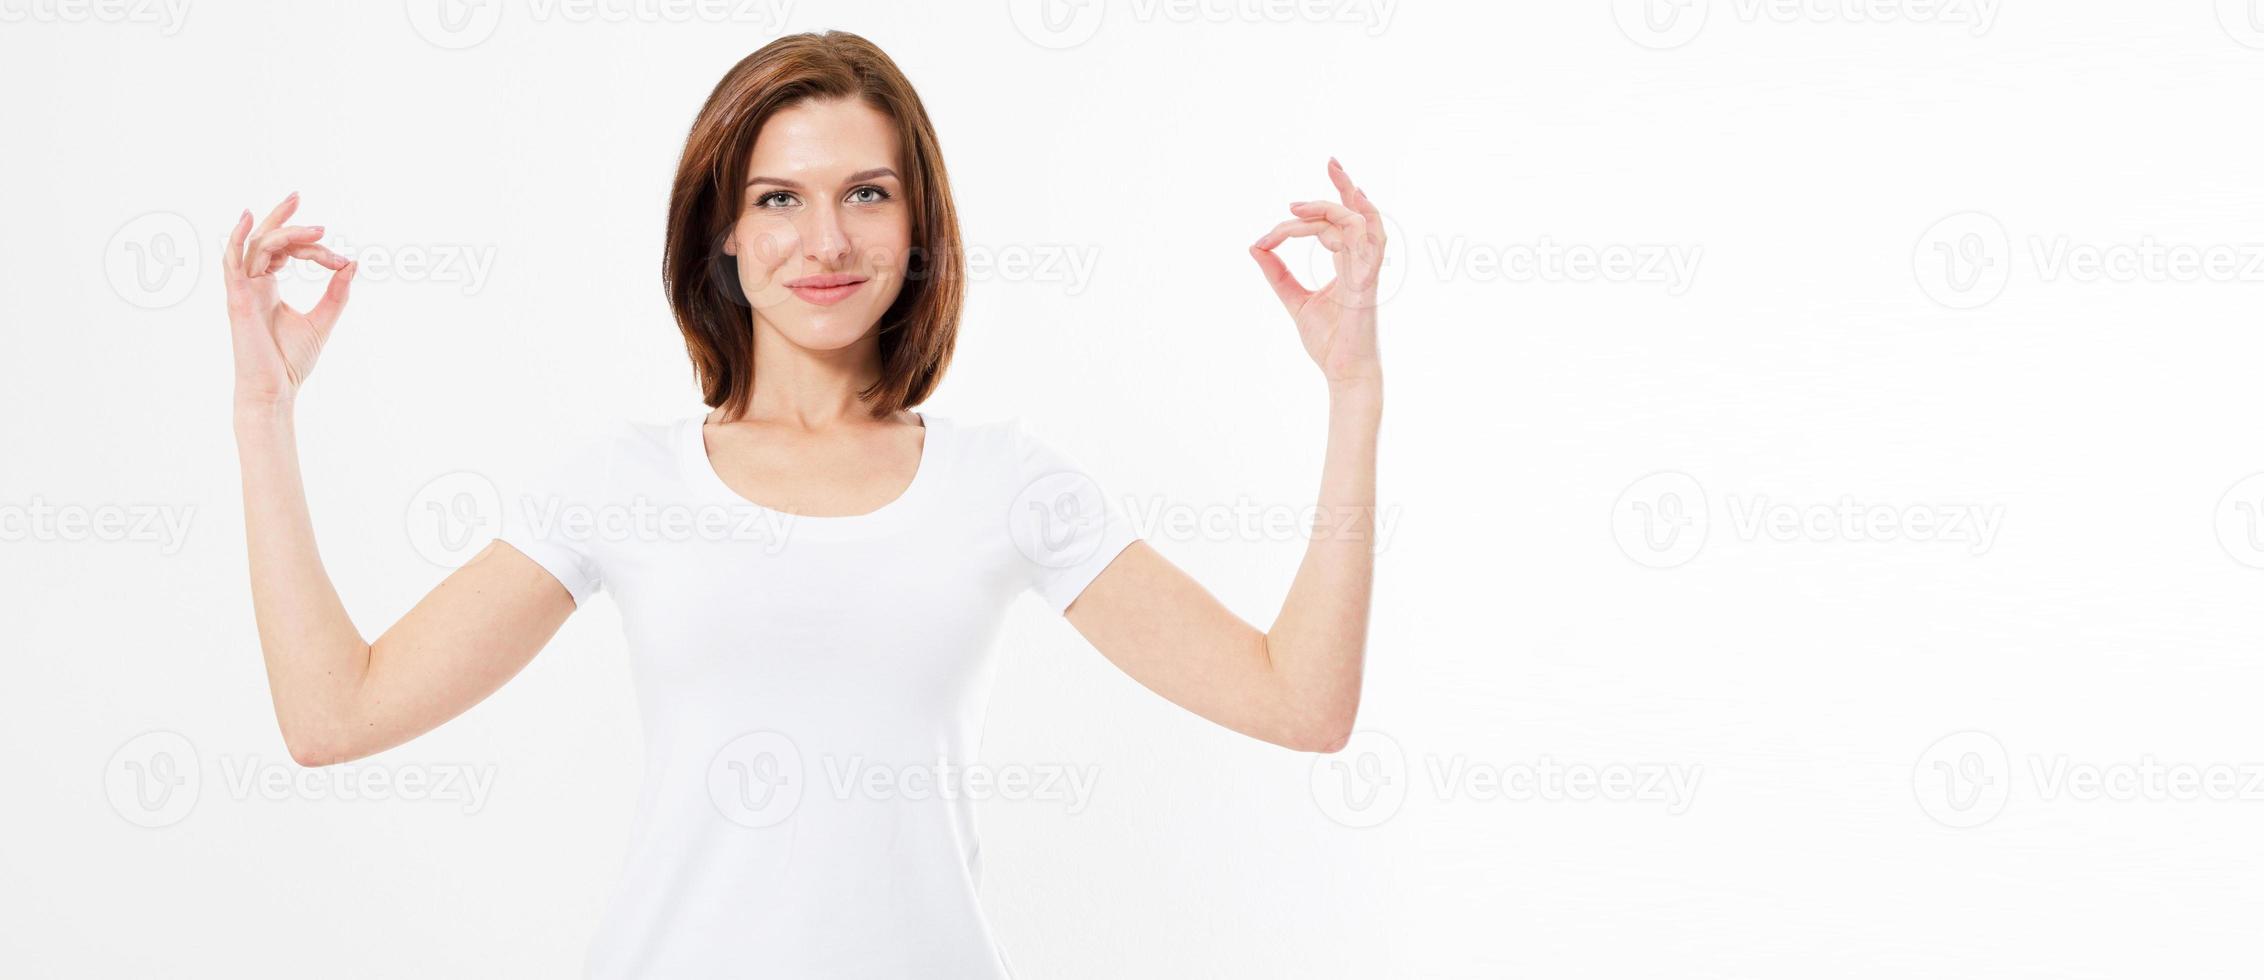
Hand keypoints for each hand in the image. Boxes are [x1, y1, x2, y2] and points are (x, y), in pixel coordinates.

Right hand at [223, 192, 355, 408]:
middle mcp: (251, 284)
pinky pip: (233, 261)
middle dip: (282, 217)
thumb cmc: (291, 361)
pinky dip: (238, 238)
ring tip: (313, 227)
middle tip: (299, 195)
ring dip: (283, 231)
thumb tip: (354, 264)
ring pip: (257, 246)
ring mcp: (242, 290)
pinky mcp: (238, 299)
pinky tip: (248, 218)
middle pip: (265, 240)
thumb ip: (337, 293)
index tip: (341, 260)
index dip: (313, 249)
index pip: (285, 252)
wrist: (276, 390)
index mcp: (267, 287)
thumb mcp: (323, 320)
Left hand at [1248, 157, 1384, 389]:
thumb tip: (1255, 247)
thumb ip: (1278, 274)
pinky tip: (1334, 211)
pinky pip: (1371, 241)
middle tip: (1301, 191)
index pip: (1329, 226)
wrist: (1343, 372)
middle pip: (1353, 213)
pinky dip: (1357, 222)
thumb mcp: (1294, 300)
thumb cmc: (1328, 341)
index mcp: (1346, 264)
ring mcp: (1367, 269)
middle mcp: (1360, 261)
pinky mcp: (1369, 281)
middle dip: (1338, 187)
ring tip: (1300, 206)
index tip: (1265, 239)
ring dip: (1333, 205)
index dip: (1296, 224)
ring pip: (1359, 221)